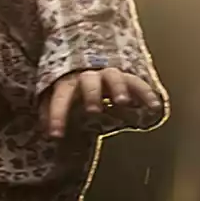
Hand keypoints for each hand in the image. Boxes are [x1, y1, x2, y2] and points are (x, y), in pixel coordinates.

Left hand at [40, 68, 159, 138]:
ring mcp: (108, 74)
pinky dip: (146, 93)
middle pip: (89, 81)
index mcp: (67, 81)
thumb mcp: (56, 98)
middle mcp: (88, 75)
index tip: (56, 135)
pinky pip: (137, 82)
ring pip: (113, 77)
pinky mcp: (126, 77)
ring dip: (118, 88)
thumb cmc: (72, 89)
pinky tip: (154, 106)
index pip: (60, 96)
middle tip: (93, 110)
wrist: (90, 65)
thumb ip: (49, 112)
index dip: (57, 115)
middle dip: (91, 94)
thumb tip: (44, 131)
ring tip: (123, 102)